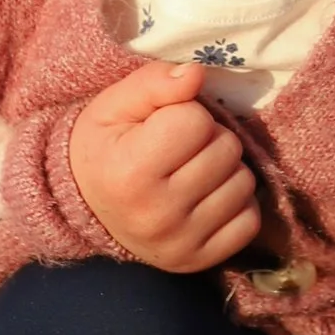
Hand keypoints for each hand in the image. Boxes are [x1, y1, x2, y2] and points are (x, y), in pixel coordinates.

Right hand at [68, 61, 259, 271]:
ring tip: (192, 171)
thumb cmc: (105, 146)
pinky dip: (235, 203)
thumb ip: (154, 83)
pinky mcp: (199, 261)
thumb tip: (196, 73)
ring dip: (225, 169)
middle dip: (209, 138)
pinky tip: (206, 198)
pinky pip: (250, 221)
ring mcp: (181, 243)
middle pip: (227, 150)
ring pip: (244, 183)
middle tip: (180, 147)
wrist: (84, 206)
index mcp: (130, 172)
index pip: (196, 121)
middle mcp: (157, 215)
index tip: (163, 124)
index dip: (186, 112)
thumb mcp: (114, 105)